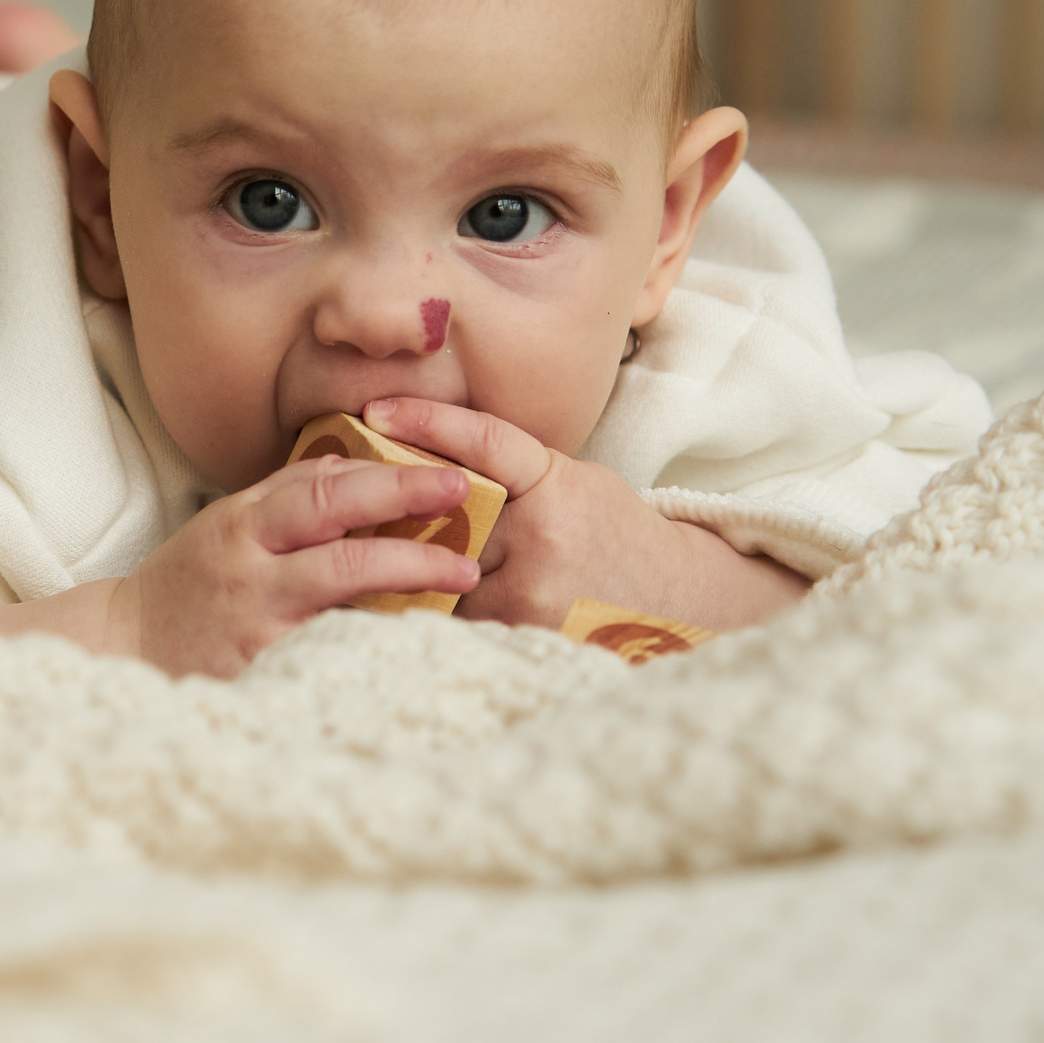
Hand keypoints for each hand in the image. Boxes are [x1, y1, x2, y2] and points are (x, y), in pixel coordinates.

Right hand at [113, 455, 479, 678]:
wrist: (125, 649)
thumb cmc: (189, 585)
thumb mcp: (229, 527)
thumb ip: (288, 499)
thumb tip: (362, 470)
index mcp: (242, 520)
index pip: (321, 484)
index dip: (388, 475)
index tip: (448, 472)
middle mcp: (248, 562)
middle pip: (333, 520)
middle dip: (404, 501)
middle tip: (463, 495)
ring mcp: (255, 615)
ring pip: (339, 583)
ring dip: (407, 572)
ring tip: (462, 572)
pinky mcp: (260, 665)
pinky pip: (329, 644)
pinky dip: (376, 635)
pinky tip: (420, 636)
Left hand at [362, 398, 810, 633]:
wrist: (677, 599)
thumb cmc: (612, 533)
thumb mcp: (572, 482)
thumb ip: (511, 475)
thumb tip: (427, 458)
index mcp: (555, 483)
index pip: (485, 442)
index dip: (428, 420)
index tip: (376, 408)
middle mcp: (542, 536)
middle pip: (447, 519)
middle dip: (412, 517)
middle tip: (366, 509)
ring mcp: (532, 591)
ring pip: (445, 574)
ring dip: (424, 570)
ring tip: (399, 564)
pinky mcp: (524, 634)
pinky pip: (460, 617)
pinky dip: (445, 609)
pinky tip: (431, 606)